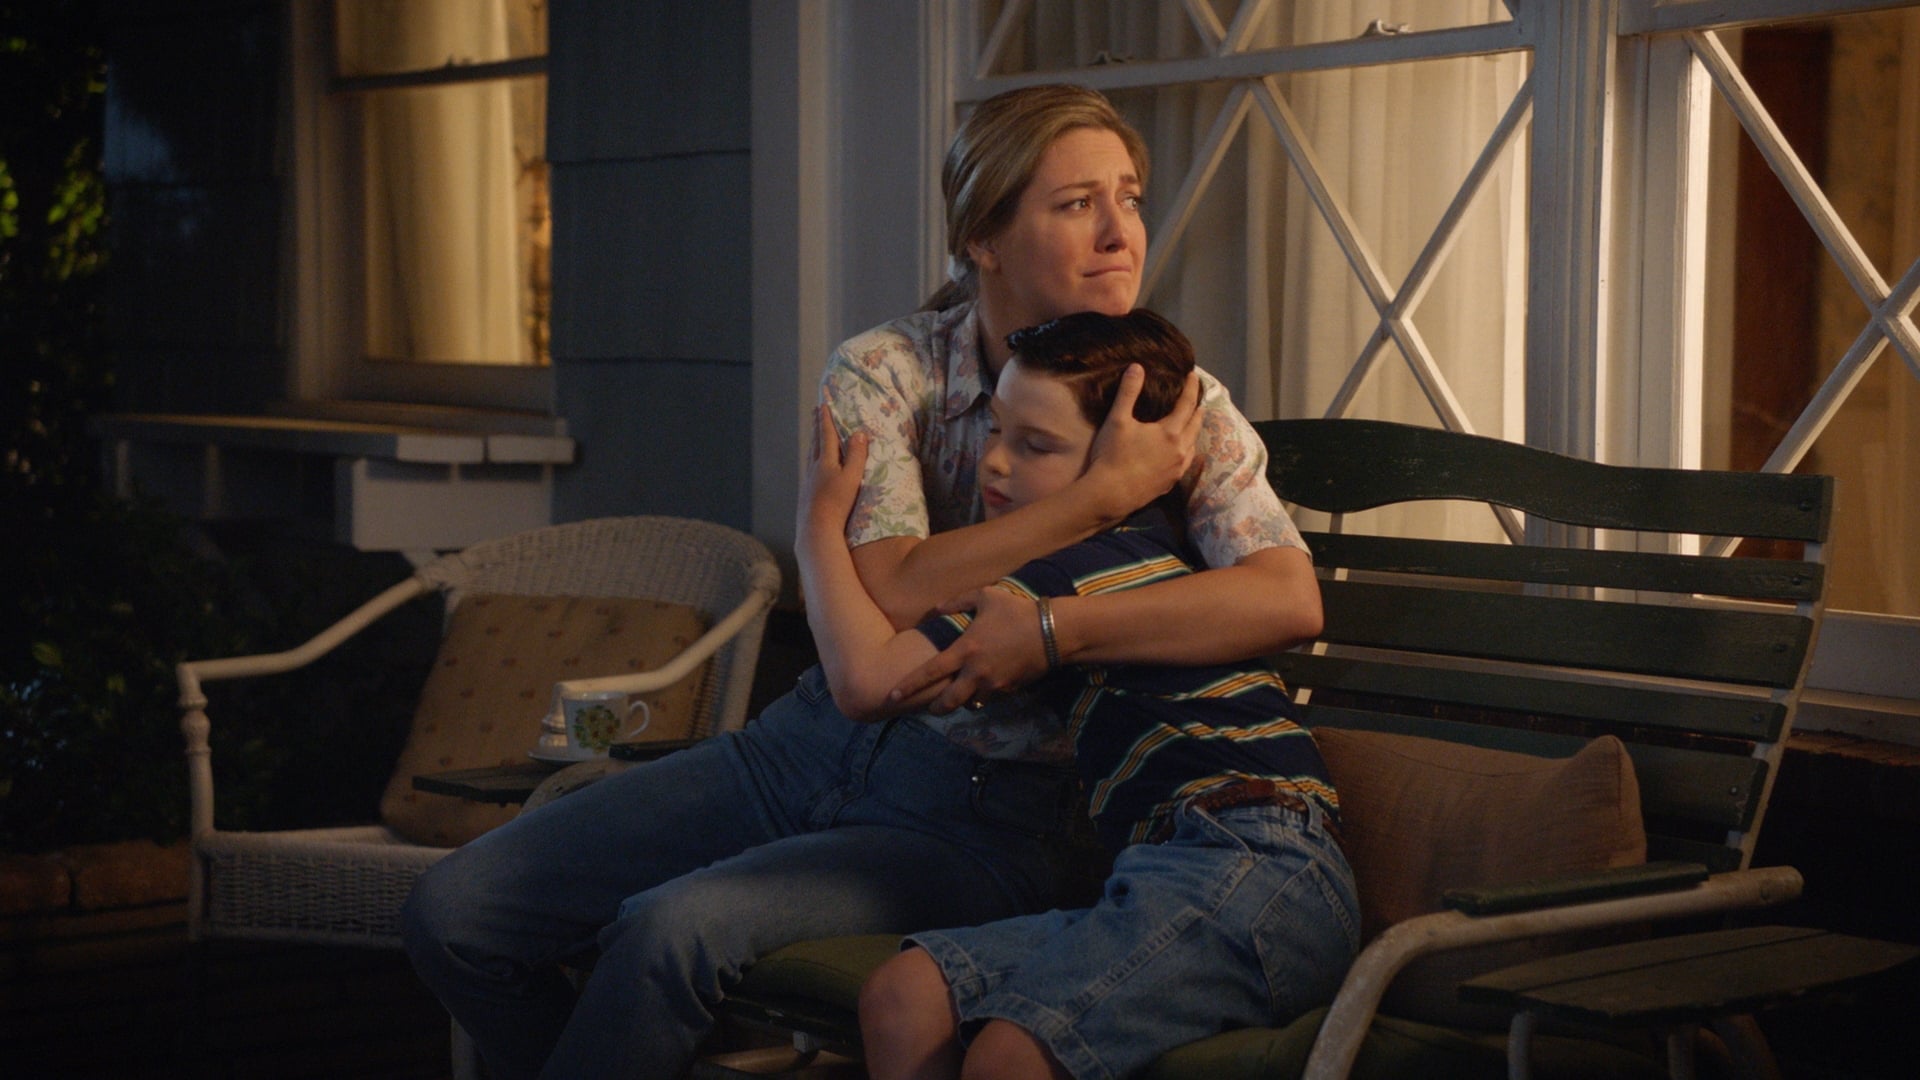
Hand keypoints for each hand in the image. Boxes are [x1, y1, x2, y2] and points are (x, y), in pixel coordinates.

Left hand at [798, 405, 866, 532]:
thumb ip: (856, 455)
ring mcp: (808, 481)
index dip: (826, 419)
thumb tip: (858, 433)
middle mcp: (813, 468)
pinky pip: (809, 468)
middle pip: (815, 442)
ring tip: (815, 434)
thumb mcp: (851, 478)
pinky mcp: (806, 494)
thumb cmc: (837, 504)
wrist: (816, 529)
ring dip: (814, 441)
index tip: (823, 404)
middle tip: (815, 412)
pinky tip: (813, 466)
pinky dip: (812, 458)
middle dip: (817, 425)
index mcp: (824, 461)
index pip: (826, 435)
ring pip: (810, 455)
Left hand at [889, 586, 1049, 713]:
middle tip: (929, 707)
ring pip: (970, 703)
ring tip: (959, 695)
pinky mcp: (1010, 689)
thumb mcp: (985, 596)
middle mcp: (976, 673)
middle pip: (948, 702)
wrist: (1053, 631)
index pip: (930, 672)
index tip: (892, 695)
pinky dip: (984, 695)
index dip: (909, 686)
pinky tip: (985, 685)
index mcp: (965, 650)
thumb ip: (956, 602)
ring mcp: (994, 684)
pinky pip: (990, 697)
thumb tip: (935, 608)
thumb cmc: (1017, 610)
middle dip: (935, 708)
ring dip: (962, 701)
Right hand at [1083, 365, 1200, 515]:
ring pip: (1193, 445)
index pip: (1187, 404)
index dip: (1191, 388)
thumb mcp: (1118, 419)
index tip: (1193, 376)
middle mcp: (1180, 450)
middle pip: (1195, 425)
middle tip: (1197, 399)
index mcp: (1170, 432)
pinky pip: (1185, 462)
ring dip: (1194, 431)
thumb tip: (1137, 367)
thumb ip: (1128, 392)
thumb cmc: (1113, 455)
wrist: (1110, 494)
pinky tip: (1180, 452)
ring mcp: (1177, 469)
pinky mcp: (1170, 483)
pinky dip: (1187, 450)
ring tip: (1191, 423)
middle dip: (1197, 409)